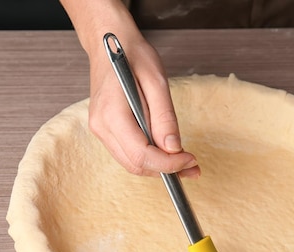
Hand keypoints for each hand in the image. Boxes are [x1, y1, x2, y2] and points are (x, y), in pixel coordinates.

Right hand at [88, 34, 199, 177]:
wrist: (109, 41)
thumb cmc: (133, 55)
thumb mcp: (157, 81)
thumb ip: (164, 117)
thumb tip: (173, 148)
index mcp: (112, 113)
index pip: (141, 154)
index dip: (168, 164)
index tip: (190, 159)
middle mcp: (101, 126)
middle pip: (136, 164)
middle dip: (166, 169)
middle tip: (193, 166)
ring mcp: (100, 129)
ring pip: (132, 163)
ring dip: (159, 167)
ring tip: (185, 162)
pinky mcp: (106, 129)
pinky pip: (128, 153)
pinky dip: (149, 157)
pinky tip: (167, 152)